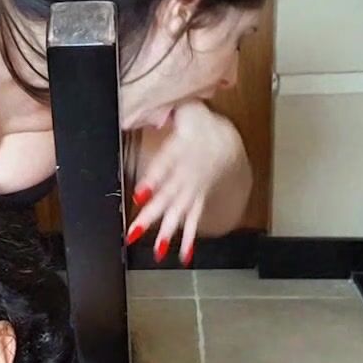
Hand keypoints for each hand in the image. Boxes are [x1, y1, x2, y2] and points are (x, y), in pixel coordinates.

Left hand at [126, 101, 244, 264]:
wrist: (228, 142)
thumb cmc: (200, 127)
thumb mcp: (188, 111)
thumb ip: (168, 109)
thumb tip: (149, 105)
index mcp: (180, 152)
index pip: (165, 167)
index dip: (153, 180)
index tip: (139, 194)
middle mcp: (186, 175)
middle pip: (167, 197)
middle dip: (152, 216)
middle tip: (134, 232)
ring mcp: (192, 191)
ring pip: (179, 213)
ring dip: (168, 233)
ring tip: (158, 251)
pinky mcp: (198, 200)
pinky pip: (194, 221)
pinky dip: (188, 239)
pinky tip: (182, 256)